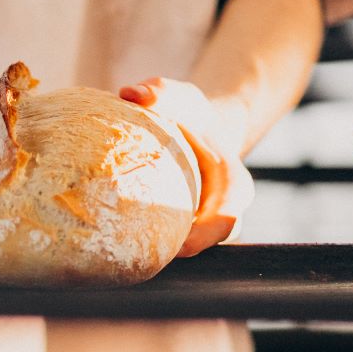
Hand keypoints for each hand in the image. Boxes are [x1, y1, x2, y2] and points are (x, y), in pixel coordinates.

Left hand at [119, 77, 253, 256]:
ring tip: (127, 258)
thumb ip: (159, 92)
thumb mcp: (179, 97)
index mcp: (233, 183)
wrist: (195, 129)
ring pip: (190, 248)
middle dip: (178, 252)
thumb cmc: (188, 114)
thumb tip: (130, 94)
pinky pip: (173, 243)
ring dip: (163, 254)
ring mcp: (207, 221)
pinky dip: (151, 247)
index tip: (176, 247)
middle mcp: (225, 209)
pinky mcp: (187, 227)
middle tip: (142, 259)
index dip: (202, 236)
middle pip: (207, 242)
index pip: (226, 219)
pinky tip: (119, 248)